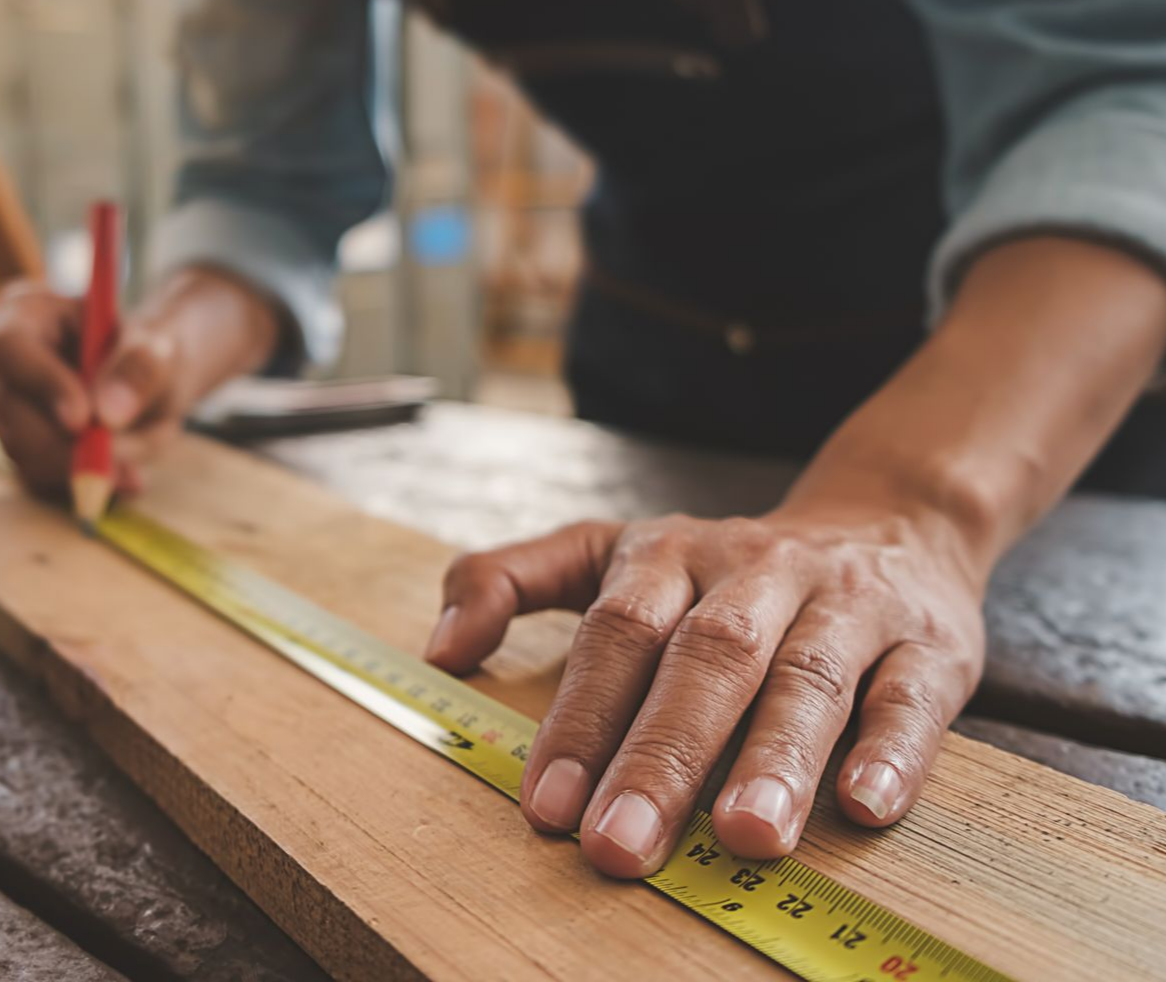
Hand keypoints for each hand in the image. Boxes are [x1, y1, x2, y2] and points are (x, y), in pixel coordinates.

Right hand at [0, 267, 281, 496]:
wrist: (149, 382)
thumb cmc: (145, 353)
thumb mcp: (158, 349)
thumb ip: (139, 370)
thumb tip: (105, 415)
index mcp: (24, 315)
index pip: (9, 348)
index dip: (43, 384)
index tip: (83, 420)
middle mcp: (3, 366)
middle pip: (10, 412)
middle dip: (67, 445)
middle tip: (123, 466)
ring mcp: (6, 411)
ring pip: (26, 452)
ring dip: (87, 465)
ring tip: (137, 460)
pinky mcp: (20, 449)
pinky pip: (43, 478)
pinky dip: (87, 481)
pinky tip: (127, 475)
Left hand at [424, 506, 986, 877]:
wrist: (887, 521)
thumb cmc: (723, 568)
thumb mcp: (611, 550)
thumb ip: (513, 578)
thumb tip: (440, 649)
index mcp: (669, 554)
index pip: (617, 633)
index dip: (580, 718)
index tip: (544, 808)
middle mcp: (756, 572)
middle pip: (705, 659)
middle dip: (660, 756)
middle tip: (619, 846)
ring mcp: (845, 606)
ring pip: (807, 677)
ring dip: (774, 758)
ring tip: (743, 837)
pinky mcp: (927, 645)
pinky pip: (909, 695)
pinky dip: (891, 749)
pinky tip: (865, 806)